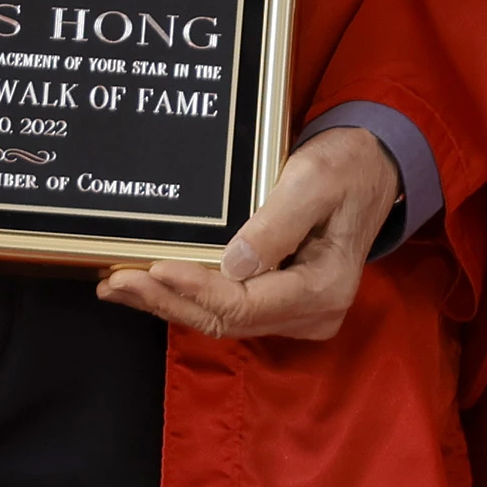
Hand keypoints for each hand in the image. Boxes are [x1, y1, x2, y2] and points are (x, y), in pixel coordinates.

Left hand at [95, 126, 398, 341]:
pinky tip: (149, 287)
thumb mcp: (314, 181)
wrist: (370, 169)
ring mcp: (294, 312)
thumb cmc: (346, 167)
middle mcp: (310, 312)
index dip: (198, 289)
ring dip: (168, 303)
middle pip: (227, 319)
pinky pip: (227, 308)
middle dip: (168, 301)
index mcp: (324, 287)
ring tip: (116, 286)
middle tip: (115, 282)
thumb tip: (234, 266)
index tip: (156, 268)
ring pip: (221, 319)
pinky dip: (186, 297)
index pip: (247, 302)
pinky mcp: (278, 302)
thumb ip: (278, 223)